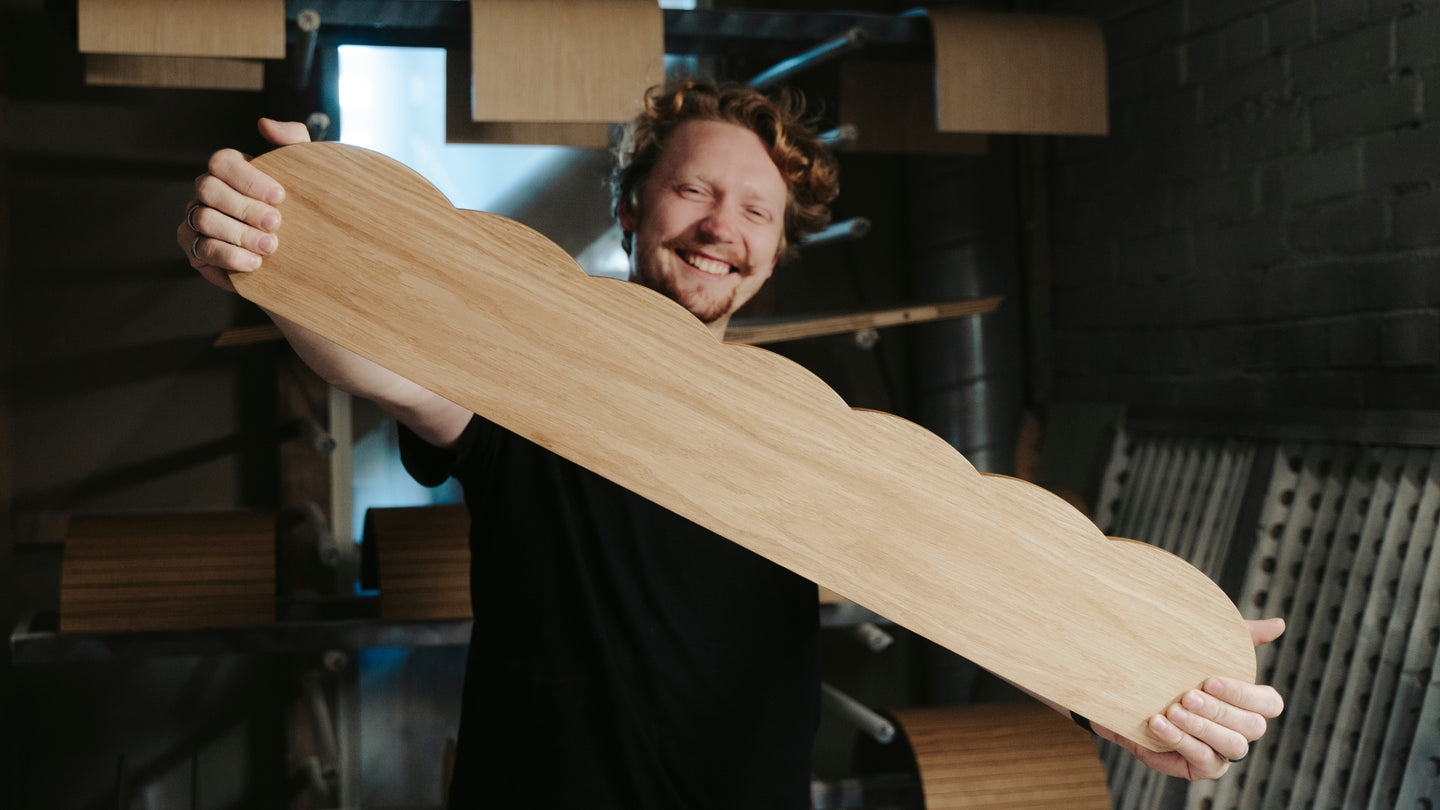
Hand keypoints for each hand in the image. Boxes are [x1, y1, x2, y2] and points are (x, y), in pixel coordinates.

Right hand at [178, 118, 309, 291]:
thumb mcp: (305, 173)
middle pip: (208, 189)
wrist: (302, 256)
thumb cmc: (301, 209)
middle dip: (244, 207)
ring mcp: (197, 221)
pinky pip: (202, 250)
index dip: (248, 178)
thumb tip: (265, 123)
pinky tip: (254, 263)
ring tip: (269, 247)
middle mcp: (207, 193)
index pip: (222, 162)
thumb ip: (292, 140)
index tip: (280, 196)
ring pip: (204, 219)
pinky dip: (229, 256)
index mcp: (230, 170)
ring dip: (239, 234)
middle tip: (276, 224)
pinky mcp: (197, 252)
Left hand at [1096, 618, 1285, 779]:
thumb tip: (1279, 624)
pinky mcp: (1202, 767)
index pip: (1269, 703)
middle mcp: (1243, 729)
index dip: (1243, 693)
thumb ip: (1244, 637)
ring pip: (1232, 746)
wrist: (1135, 692)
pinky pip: (1202, 759)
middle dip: (1219, 710)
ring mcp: (1225, 751)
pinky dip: (1179, 740)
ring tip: (1172, 710)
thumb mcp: (1209, 648)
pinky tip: (1158, 724)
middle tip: (1187, 695)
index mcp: (1251, 703)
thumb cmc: (1180, 670)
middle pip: (1252, 726)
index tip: (1209, 679)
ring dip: (1202, 727)